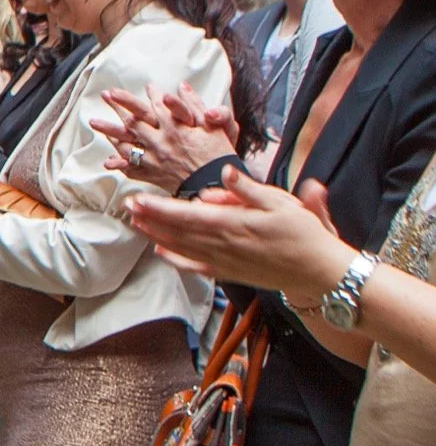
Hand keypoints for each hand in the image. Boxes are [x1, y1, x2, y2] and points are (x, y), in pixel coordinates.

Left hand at [89, 83, 235, 191]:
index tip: (145, 86)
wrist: (215, 187)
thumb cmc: (218, 157)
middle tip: (106, 95)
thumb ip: (196, 106)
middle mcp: (160, 141)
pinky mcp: (152, 174)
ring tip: (94, 122)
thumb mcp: (215, 127)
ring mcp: (153, 158)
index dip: (151, 95)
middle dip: (119, 106)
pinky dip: (119, 162)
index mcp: (175, 128)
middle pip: (135, 121)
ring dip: (110, 131)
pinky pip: (131, 167)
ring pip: (126, 142)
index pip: (158, 106)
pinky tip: (108, 159)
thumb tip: (182, 86)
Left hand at [127, 170, 352, 293]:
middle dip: (150, 219)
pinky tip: (160, 252)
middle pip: (177, 231)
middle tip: (127, 207)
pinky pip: (195, 266)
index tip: (137, 200)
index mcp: (233, 224)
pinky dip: (175, 259)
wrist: (318, 272)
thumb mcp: (281, 203)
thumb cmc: (303, 234)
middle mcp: (223, 245)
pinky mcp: (229, 273)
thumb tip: (227, 173)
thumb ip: (249, 189)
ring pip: (181, 247)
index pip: (186, 214)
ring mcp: (224, 261)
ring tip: (135, 224)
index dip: (158, 208)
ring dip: (156, 235)